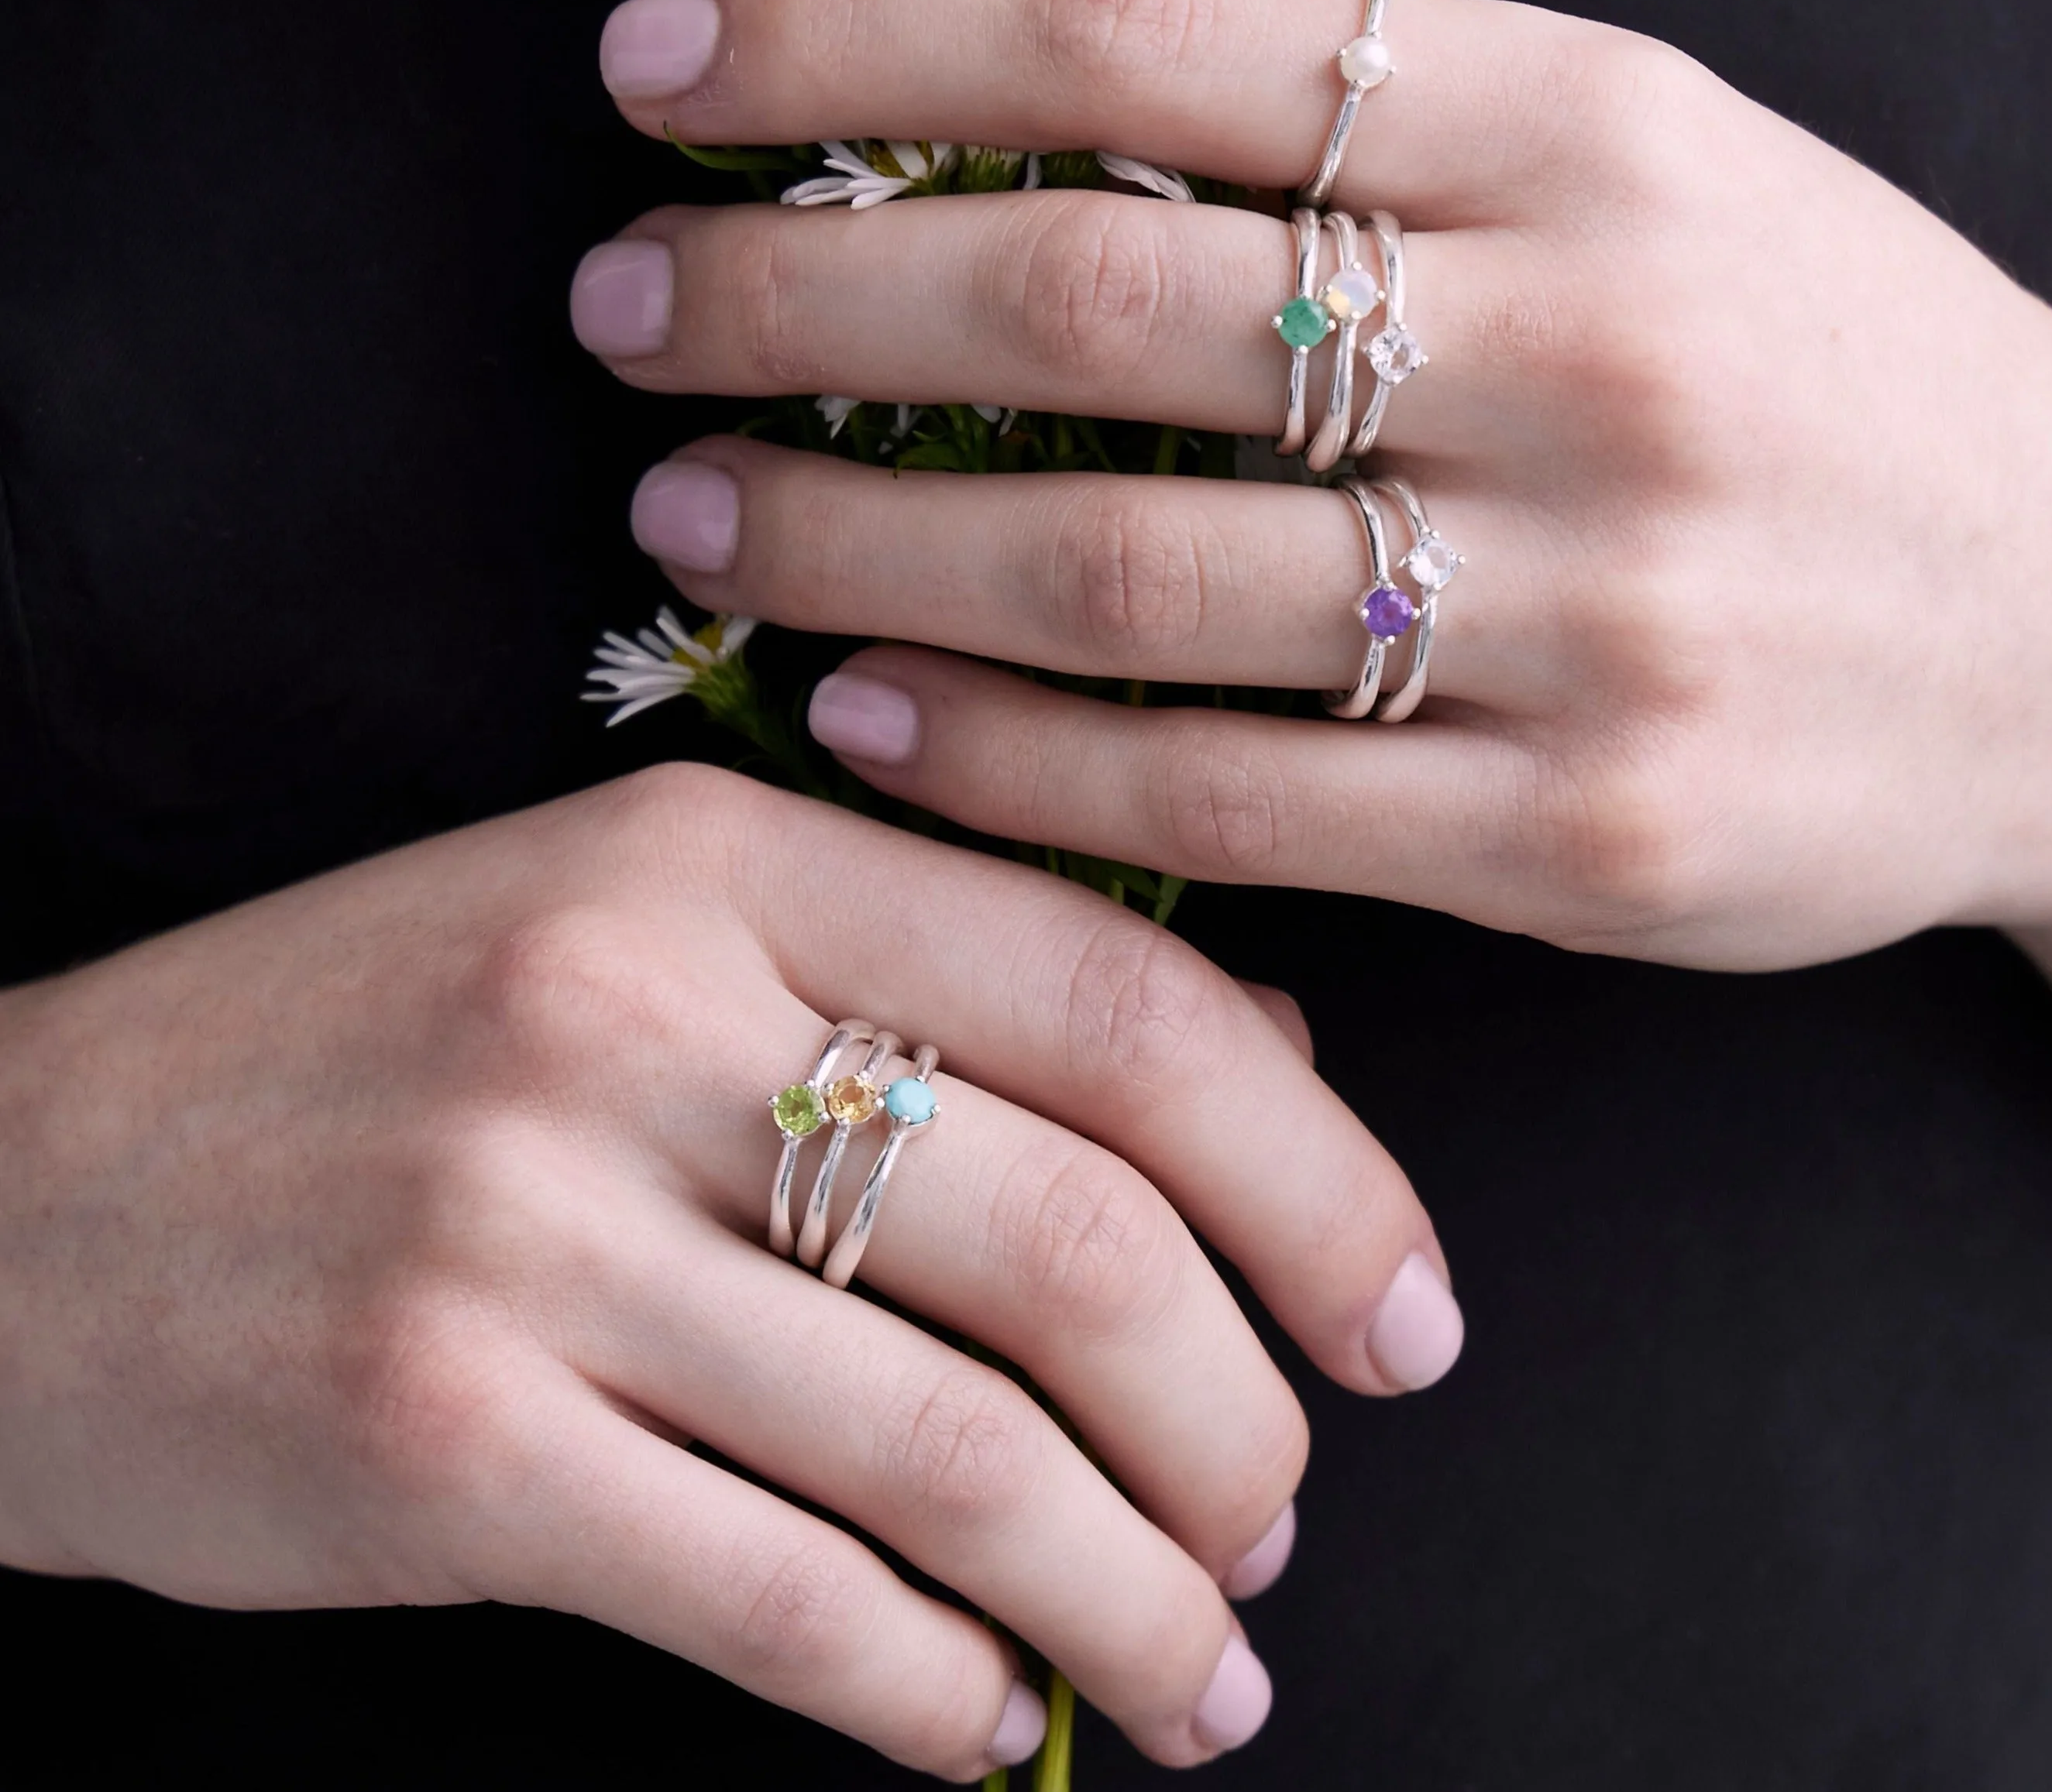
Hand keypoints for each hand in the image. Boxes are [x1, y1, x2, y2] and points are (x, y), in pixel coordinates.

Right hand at [0, 766, 1458, 1776]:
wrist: (22, 1194)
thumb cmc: (376, 1050)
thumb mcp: (640, 918)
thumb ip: (935, 960)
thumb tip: (1271, 1062)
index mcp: (711, 852)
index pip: (1117, 1001)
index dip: (1318, 1179)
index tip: (1408, 1317)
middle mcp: (628, 1013)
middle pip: (1073, 1237)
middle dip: (1243, 1415)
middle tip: (1289, 1507)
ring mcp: (525, 1235)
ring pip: (956, 1451)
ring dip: (1132, 1587)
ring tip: (1207, 1657)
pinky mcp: (440, 1452)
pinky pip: (783, 1599)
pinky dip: (940, 1688)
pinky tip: (1000, 1725)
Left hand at [577, 0, 2051, 968]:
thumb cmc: (1804, 353)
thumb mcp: (1634, 155)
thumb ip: (1348, 115)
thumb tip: (970, 65)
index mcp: (1591, 125)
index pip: (1144, 31)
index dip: (858, 35)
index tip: (656, 65)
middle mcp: (1592, 348)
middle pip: (1093, 303)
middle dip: (797, 295)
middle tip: (618, 306)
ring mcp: (1594, 613)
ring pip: (1129, 573)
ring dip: (856, 538)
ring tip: (688, 510)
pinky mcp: (1586, 842)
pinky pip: (1223, 800)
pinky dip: (1003, 754)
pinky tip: (854, 708)